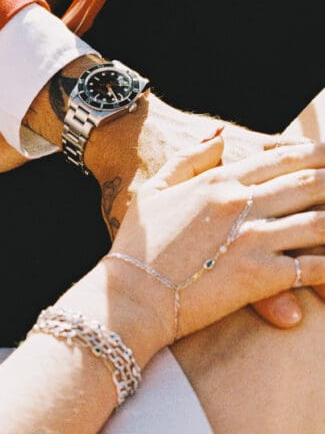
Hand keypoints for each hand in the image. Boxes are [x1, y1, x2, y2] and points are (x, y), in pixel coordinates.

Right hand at [87, 95, 317, 328]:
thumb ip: (189, 159)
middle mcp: (240, 203)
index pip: (282, 158)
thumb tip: (220, 136)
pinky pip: (312, 267)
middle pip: (309, 184)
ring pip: (319, 222)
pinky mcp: (259, 276)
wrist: (128, 298)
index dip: (317, 154)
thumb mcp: (155, 191)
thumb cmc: (135, 247)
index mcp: (219, 180)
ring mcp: (251, 238)